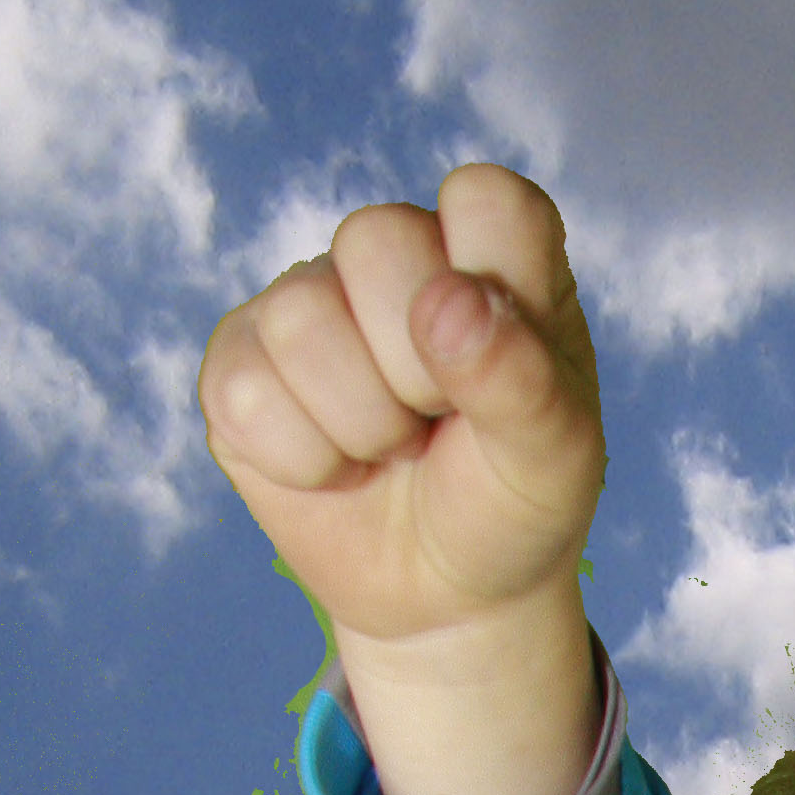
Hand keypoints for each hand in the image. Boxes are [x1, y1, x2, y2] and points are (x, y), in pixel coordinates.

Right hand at [197, 166, 605, 653]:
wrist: (447, 595)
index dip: (488, 279)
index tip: (508, 362)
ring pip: (301, 319)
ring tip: (394, 447)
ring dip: (362, 423)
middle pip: (375, 240)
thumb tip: (446, 302)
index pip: (484, 199)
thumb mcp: (555, 459)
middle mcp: (397, 254)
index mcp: (495, 250)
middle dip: (417, 366)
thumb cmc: (512, 505)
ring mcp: (309, 301)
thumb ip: (523, 377)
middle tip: (444, 420)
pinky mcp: (240, 363)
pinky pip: (246, 392)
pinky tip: (338, 469)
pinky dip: (305, 460)